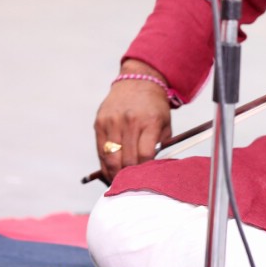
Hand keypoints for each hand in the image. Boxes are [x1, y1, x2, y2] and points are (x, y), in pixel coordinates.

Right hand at [93, 60, 172, 182]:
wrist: (138, 81)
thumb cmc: (154, 107)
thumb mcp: (165, 124)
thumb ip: (160, 146)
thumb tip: (152, 171)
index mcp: (150, 122)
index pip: (145, 154)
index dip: (144, 170)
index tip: (145, 178)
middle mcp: (130, 121)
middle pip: (127, 159)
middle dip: (130, 176)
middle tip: (132, 186)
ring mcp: (112, 122)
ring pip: (111, 158)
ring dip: (115, 174)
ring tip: (119, 183)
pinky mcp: (100, 123)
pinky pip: (100, 151)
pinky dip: (105, 165)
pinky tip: (110, 172)